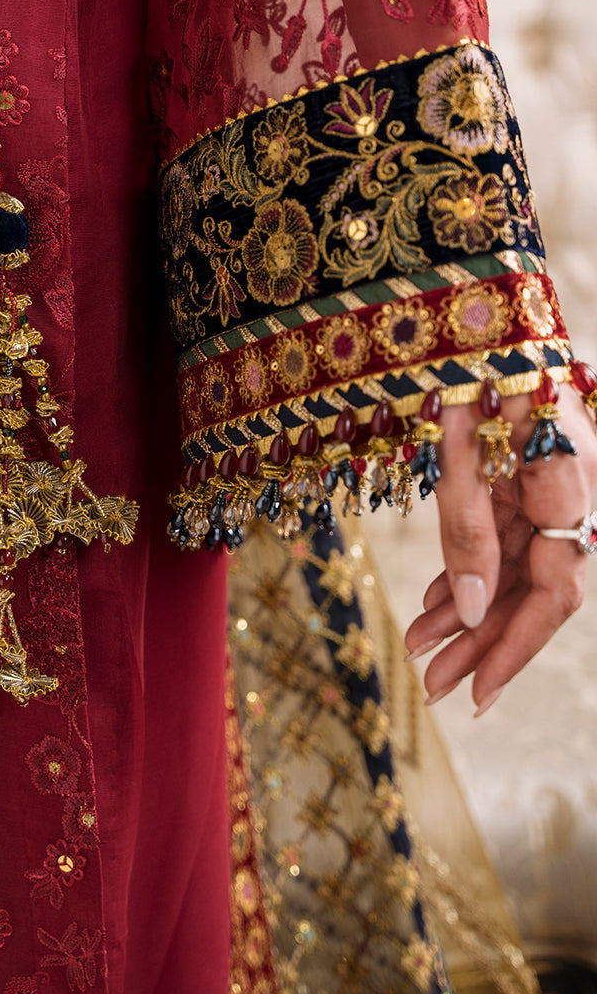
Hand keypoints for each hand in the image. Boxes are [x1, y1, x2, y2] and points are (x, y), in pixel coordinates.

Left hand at [402, 387, 596, 712]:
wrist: (474, 298)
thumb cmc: (464, 358)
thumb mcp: (458, 443)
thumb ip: (468, 528)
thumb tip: (475, 613)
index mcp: (569, 480)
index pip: (552, 591)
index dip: (516, 648)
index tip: (476, 695)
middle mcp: (572, 488)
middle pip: (534, 587)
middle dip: (483, 641)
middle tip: (433, 684)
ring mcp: (549, 481)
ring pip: (517, 565)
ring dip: (470, 610)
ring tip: (421, 650)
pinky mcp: (525, 471)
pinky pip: (505, 535)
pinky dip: (469, 568)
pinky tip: (436, 605)